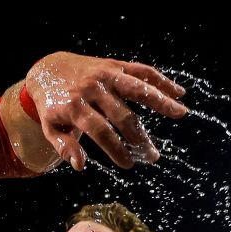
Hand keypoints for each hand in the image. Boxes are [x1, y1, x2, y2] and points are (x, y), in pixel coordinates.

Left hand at [24, 52, 186, 170]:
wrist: (49, 69)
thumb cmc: (52, 104)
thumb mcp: (50, 127)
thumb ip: (64, 146)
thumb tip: (79, 166)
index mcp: (74, 106)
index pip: (100, 131)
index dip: (115, 148)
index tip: (128, 164)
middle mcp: (91, 89)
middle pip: (121, 115)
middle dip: (138, 137)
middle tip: (152, 156)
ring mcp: (105, 75)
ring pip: (137, 88)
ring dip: (160, 101)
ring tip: (181, 114)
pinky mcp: (115, 65)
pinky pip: (141, 71)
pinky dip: (160, 81)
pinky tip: (178, 93)